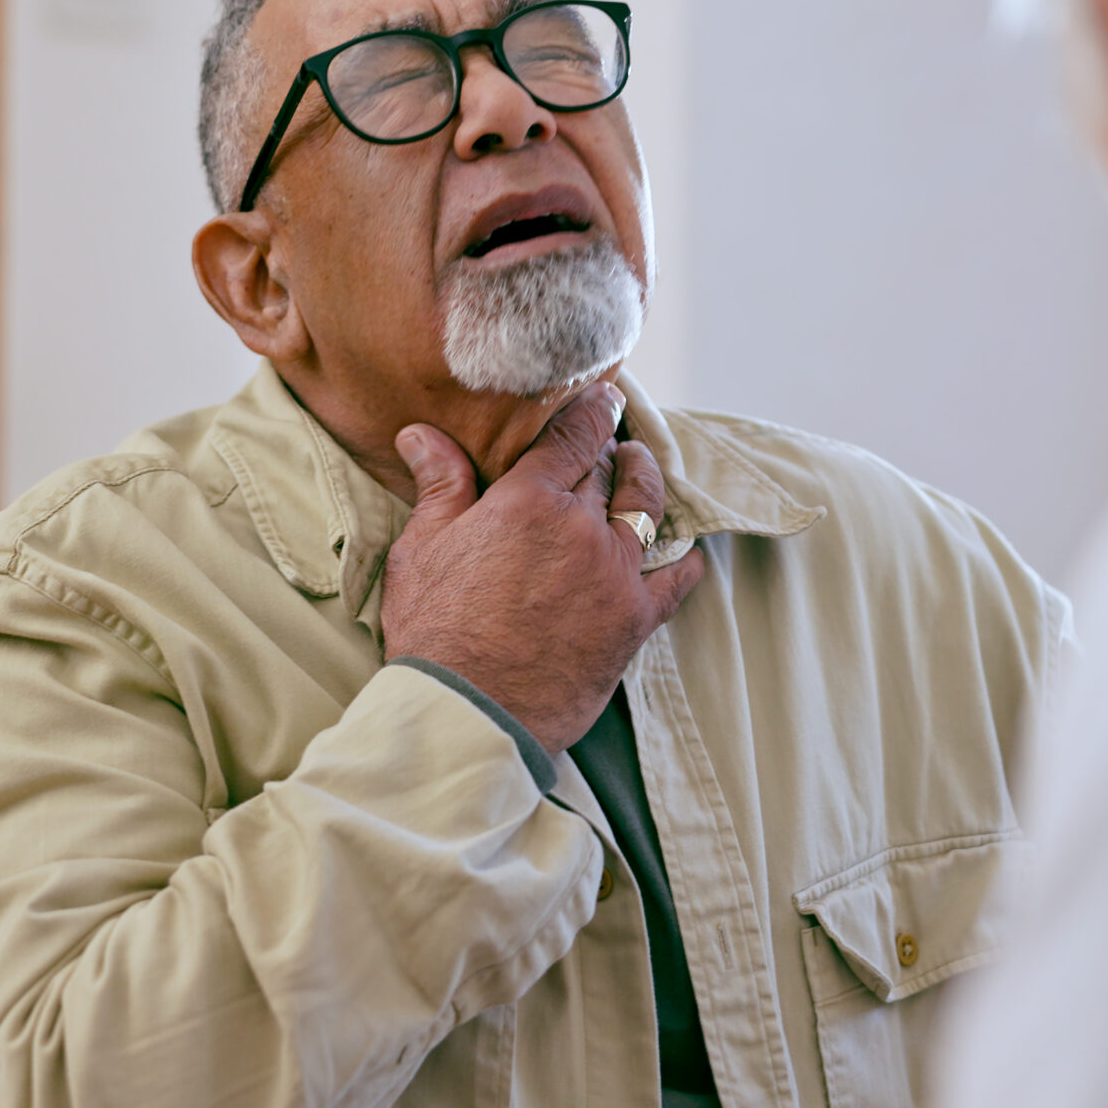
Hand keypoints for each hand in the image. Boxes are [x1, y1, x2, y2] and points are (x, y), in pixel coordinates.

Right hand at [380, 383, 707, 753]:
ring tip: (638, 469)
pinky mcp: (635, 618)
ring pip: (644, 506)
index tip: (603, 395)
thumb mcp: (422, 551)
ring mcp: (615, 572)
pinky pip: (678, 577)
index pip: (573, 434)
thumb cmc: (436, 633)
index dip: (591, 409)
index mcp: (528, 500)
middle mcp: (581, 526)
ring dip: (643, 481)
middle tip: (605, 443)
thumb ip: (438, 486)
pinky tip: (684, 549)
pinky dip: (684, 557)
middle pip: (605, 469)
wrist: (469, 712)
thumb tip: (423, 435)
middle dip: (606, 450)